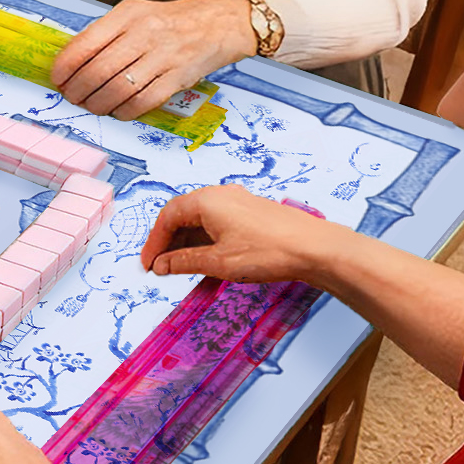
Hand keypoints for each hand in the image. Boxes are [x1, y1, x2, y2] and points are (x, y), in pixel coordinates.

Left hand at [50, 0, 254, 120]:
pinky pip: (142, 102)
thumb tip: (70, 62)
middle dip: (77, 91)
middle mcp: (145, 33)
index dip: (64, 67)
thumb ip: (105, 33)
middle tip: (73, 97)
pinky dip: (124, 112)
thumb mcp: (135, 13)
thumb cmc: (170, 20)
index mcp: (128, 14)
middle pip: (97, 72)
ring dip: (97, 104)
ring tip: (93, 105)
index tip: (58, 79)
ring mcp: (163, 56)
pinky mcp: (178, 78)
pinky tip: (118, 111)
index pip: (85, 44)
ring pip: (117, 90)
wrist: (219, 22)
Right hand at [139, 185, 345, 284]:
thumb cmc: (270, 250)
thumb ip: (184, 262)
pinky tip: (206, 260)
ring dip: (186, 243)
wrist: (315, 248)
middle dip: (168, 243)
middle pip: (181, 216)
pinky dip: (205, 241)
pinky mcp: (250, 213)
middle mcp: (220, 195)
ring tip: (180, 267)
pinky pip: (217, 223)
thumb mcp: (218, 262)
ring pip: (200, 220)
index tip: (148, 264)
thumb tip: (162, 264)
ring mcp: (237, 203)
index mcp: (207, 201)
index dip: (154, 243)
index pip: (167, 217)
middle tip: (160, 267)